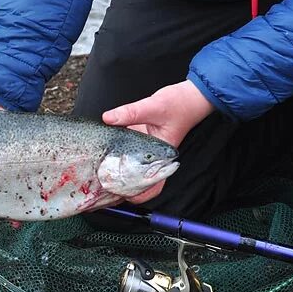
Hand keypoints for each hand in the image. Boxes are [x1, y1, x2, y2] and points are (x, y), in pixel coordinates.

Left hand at [102, 79, 214, 203]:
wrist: (190, 95)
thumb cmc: (180, 104)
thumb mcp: (153, 106)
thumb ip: (130, 112)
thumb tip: (109, 118)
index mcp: (162, 155)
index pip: (154, 184)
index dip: (140, 194)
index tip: (123, 196)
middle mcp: (155, 155)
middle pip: (140, 181)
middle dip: (124, 187)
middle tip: (105, 188)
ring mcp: (147, 149)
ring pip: (133, 168)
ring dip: (120, 173)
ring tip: (102, 177)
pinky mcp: (141, 139)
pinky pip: (128, 152)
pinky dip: (118, 156)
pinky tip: (104, 155)